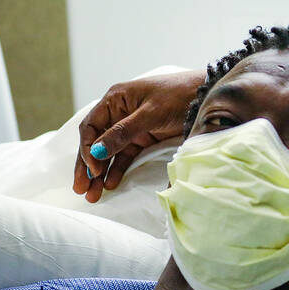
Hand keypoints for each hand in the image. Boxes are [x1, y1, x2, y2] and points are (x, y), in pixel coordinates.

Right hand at [73, 70, 204, 201]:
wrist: (208, 94)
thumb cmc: (179, 95)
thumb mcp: (150, 114)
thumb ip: (123, 132)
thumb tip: (96, 151)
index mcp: (115, 99)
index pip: (90, 127)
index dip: (87, 150)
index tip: (92, 170)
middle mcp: (119, 112)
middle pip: (96, 141)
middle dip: (87, 166)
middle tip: (80, 190)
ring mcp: (131, 125)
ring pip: (109, 151)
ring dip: (100, 172)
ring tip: (93, 195)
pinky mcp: (144, 137)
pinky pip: (125, 155)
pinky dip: (117, 169)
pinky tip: (111, 184)